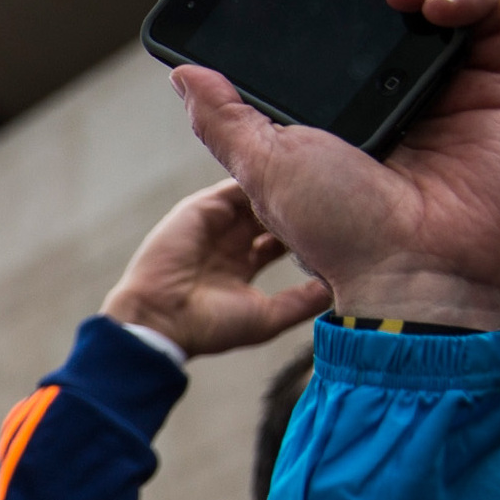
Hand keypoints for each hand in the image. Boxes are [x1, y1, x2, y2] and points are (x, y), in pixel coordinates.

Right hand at [102, 181, 331, 355]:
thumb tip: (339, 291)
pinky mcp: (202, 208)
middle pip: (272, 214)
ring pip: (257, 196)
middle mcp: (230, 242)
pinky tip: (290, 173)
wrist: (160, 319)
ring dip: (284, 188)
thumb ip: (302, 302)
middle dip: (298, 205)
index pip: (280, 240)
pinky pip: (236, 184)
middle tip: (335, 192)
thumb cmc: (207, 326)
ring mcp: (215, 224)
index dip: (306, 231)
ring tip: (319, 177)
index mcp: (242, 267)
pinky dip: (260, 177)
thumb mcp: (268, 317)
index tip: (339, 223)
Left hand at [171, 0, 499, 329]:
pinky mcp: (490, 89)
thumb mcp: (263, 167)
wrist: (410, 272)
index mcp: (331, 107)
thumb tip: (184, 73)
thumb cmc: (336, 231)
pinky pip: (487, 18)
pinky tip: (439, 5)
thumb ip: (226, 119)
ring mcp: (440, 88)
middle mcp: (386, 91)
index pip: (326, 25)